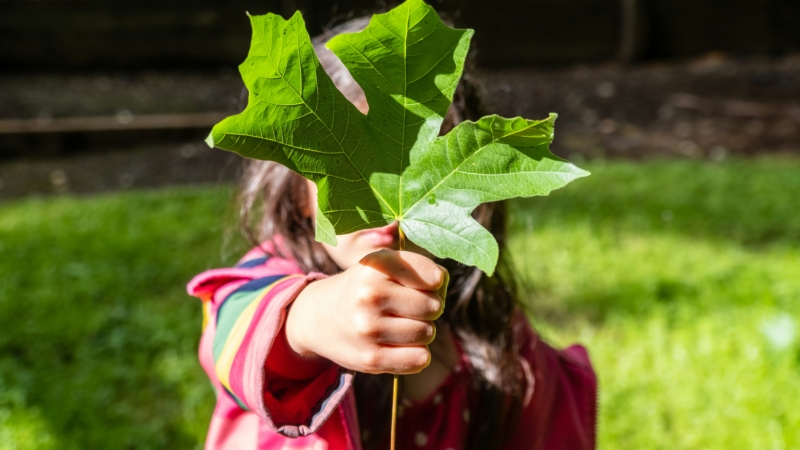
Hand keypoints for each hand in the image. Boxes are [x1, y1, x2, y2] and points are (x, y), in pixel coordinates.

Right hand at [285, 250, 447, 373]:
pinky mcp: (370, 358)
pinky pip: (419, 359)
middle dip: (429, 308)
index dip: (435, 283)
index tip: (420, 285)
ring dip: (421, 331)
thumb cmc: (363, 288)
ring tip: (399, 325)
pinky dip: (417, 354)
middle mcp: (370, 294)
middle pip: (434, 307)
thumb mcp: (382, 264)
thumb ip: (419, 269)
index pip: (434, 277)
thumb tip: (443, 286)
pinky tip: (400, 345)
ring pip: (428, 333)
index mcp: (377, 265)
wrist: (317, 316)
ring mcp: (369, 328)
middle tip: (408, 308)